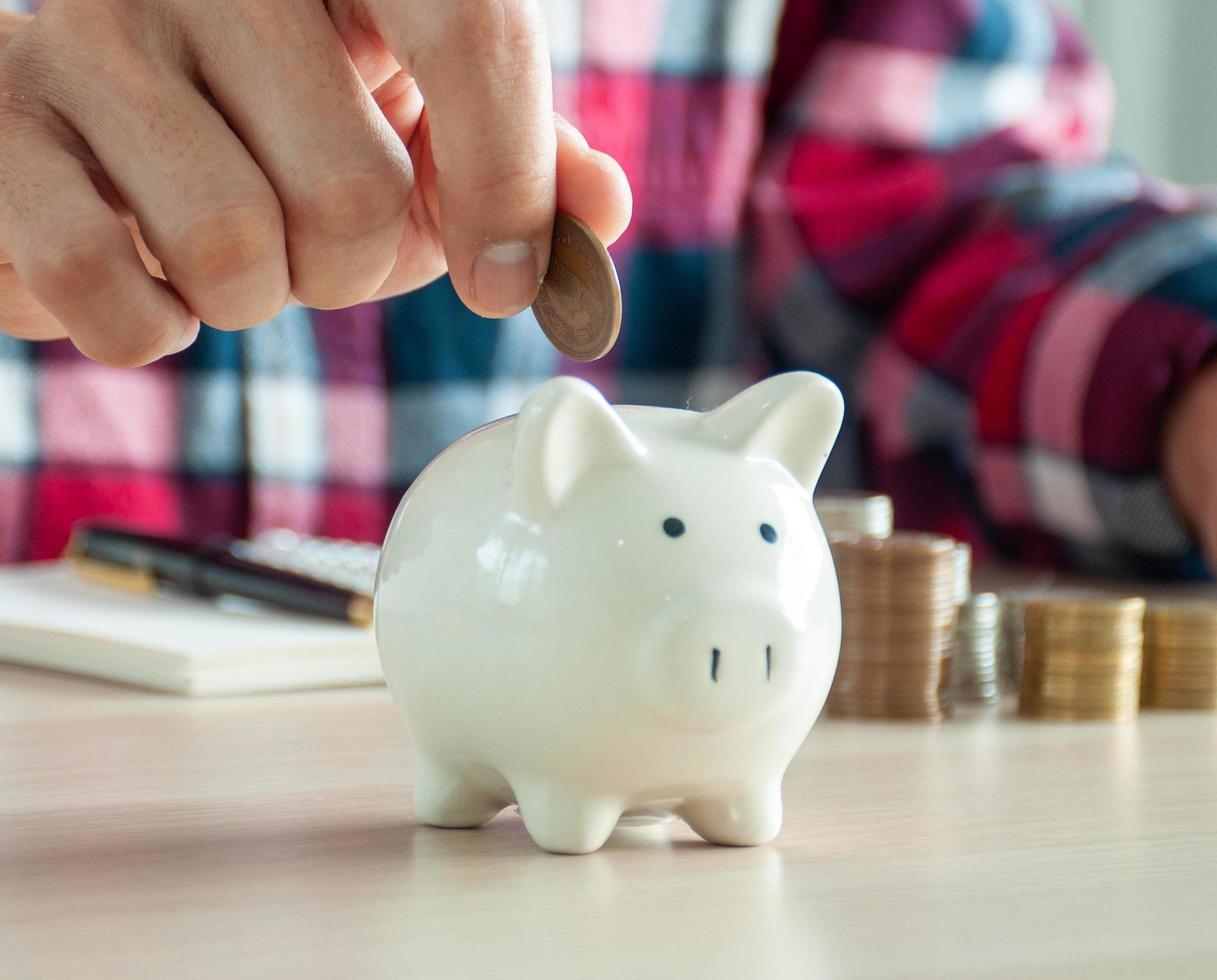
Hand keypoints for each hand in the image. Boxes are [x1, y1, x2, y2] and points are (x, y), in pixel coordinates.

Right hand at [0, 1, 631, 364]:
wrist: (76, 114)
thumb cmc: (274, 120)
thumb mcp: (412, 122)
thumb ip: (518, 161)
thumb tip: (601, 210)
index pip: (471, 35)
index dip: (508, 187)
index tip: (505, 282)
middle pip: (355, 194)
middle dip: (353, 269)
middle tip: (311, 242)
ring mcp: (89, 26)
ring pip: (238, 250)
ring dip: (252, 299)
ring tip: (220, 243)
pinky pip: (115, 295)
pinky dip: (147, 327)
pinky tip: (136, 266)